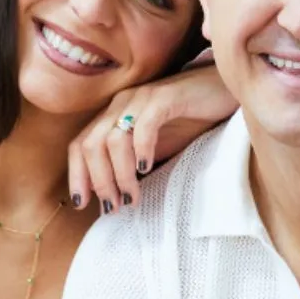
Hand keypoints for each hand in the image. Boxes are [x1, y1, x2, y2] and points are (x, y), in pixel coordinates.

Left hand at [67, 61, 237, 213]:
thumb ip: (132, 164)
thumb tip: (114, 198)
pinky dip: (141, 149)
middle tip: (113, 207)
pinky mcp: (165, 97)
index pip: (79, 145)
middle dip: (99, 181)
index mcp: (113, 116)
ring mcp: (141, 98)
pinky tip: (147, 168)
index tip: (82, 204)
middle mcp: (120, 104)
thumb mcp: (153, 147)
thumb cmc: (189, 120)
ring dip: (120, 174)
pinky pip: (145, 124)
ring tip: (131, 197)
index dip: (77, 175)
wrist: (222, 91)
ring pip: (113, 139)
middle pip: (91, 145)